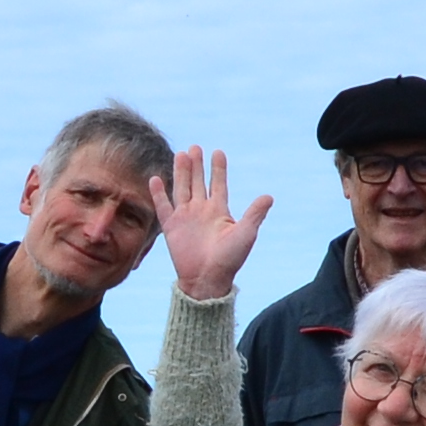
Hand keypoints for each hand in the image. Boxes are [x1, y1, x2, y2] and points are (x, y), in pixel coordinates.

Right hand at [147, 148, 274, 305]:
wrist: (208, 279)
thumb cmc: (229, 259)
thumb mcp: (246, 234)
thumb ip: (254, 214)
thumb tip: (269, 196)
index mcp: (219, 211)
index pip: (218, 184)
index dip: (218, 169)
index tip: (218, 152)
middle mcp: (201, 211)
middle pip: (197, 182)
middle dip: (196, 165)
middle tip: (195, 147)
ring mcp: (185, 218)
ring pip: (181, 189)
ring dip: (180, 172)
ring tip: (180, 154)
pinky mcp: (171, 228)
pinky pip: (163, 206)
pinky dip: (159, 193)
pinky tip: (155, 178)